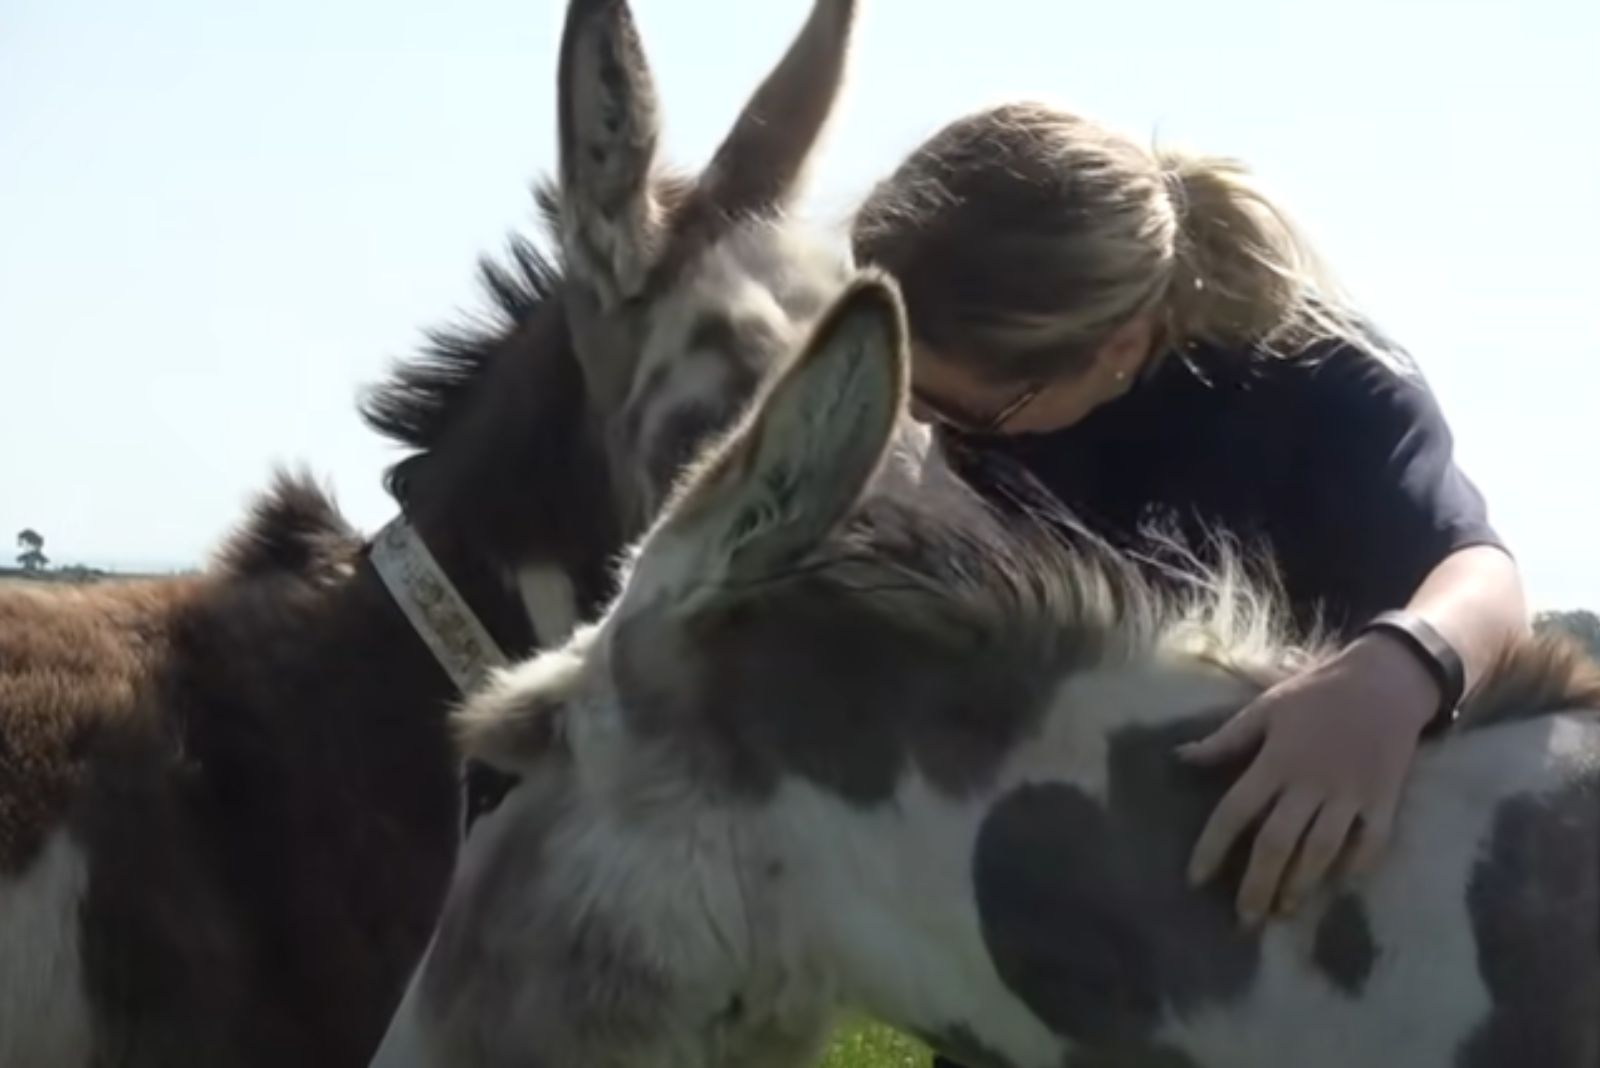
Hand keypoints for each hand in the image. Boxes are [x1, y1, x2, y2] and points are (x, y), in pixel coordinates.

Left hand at [1176, 632, 1441, 925]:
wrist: (1387, 679)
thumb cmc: (1319, 692)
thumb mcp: (1267, 707)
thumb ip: (1226, 739)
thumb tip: (1181, 758)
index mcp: (1277, 761)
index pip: (1236, 813)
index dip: (1212, 848)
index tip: (1195, 879)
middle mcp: (1311, 783)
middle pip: (1278, 843)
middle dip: (1258, 885)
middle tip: (1243, 920)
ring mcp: (1351, 794)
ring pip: (1321, 851)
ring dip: (1300, 886)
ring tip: (1282, 912)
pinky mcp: (1385, 800)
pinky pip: (1372, 843)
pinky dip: (1357, 867)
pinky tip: (1339, 887)